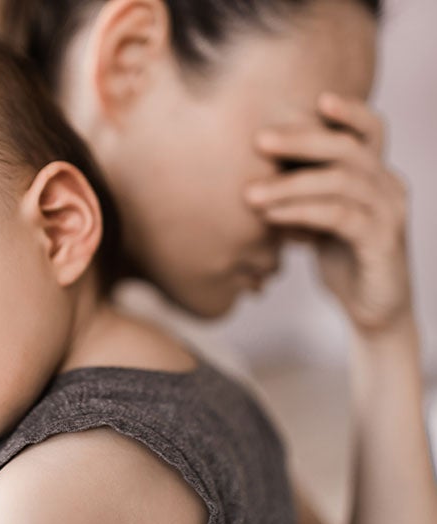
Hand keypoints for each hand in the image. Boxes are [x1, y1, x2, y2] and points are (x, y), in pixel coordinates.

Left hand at [245, 93, 411, 334]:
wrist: (371, 308)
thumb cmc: (340, 256)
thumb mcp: (318, 217)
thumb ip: (302, 191)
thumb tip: (253, 170)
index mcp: (375, 174)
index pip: (371, 129)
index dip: (349, 111)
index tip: (317, 98)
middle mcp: (388, 186)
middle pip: (348, 149)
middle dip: (301, 140)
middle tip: (259, 140)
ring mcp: (390, 212)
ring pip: (340, 182)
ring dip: (289, 185)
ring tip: (249, 193)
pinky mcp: (383, 241)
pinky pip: (339, 216)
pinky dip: (300, 212)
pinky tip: (271, 216)